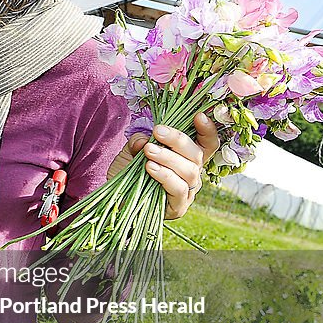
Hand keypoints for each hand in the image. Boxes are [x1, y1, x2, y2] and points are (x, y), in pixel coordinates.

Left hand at [106, 112, 220, 219]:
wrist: (115, 200)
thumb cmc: (129, 174)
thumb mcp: (130, 152)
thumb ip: (138, 142)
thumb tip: (144, 138)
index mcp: (187, 157)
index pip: (207, 143)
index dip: (207, 130)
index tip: (198, 116)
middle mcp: (192, 173)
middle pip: (197, 154)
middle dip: (178, 140)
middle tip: (158, 131)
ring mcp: (188, 191)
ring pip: (189, 170)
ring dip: (169, 157)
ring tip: (149, 151)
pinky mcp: (178, 206)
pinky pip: (179, 189)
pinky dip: (165, 176)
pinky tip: (150, 168)